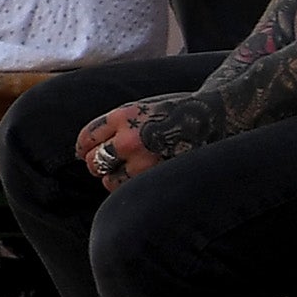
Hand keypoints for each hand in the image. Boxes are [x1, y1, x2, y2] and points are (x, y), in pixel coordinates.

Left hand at [74, 98, 188, 188]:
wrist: (212, 116)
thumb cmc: (176, 110)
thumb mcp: (139, 107)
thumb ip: (115, 124)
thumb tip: (92, 144)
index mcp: (122, 117)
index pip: (87, 138)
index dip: (84, 147)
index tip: (84, 152)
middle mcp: (130, 139)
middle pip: (94, 162)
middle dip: (97, 164)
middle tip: (104, 164)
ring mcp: (145, 161)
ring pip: (110, 181)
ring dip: (114, 179)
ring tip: (127, 172)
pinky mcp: (158, 176)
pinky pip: (132, 189)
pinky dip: (131, 187)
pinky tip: (140, 178)